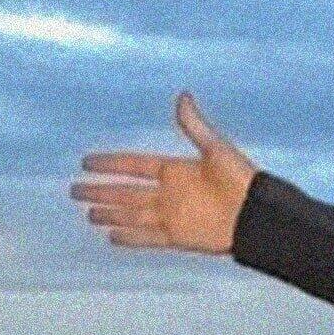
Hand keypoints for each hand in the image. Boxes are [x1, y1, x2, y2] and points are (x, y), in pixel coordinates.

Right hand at [70, 91, 257, 254]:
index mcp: (175, 170)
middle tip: (74, 190)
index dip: (111, 164)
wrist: (258, 215)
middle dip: (100, 191)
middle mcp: (169, 194)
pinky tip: (110, 236)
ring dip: (110, 214)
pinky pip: (147, 237)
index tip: (87, 162)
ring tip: (87, 214)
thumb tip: (182, 96)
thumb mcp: (216, 149)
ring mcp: (172, 216)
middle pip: (125, 192)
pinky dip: (130, 238)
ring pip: (131, 215)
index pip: (134, 165)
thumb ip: (194, 126)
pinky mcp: (178, 237)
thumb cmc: (243, 180)